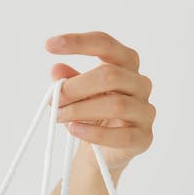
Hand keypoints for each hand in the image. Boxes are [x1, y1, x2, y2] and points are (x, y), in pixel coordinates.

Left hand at [44, 31, 155, 173]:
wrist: (102, 152)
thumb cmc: (92, 116)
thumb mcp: (77, 95)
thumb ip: (69, 81)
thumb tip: (56, 69)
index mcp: (125, 66)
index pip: (105, 44)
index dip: (78, 42)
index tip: (49, 45)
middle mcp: (140, 84)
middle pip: (111, 75)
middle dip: (76, 86)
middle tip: (54, 98)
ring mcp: (145, 111)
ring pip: (116, 104)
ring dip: (80, 110)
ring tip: (58, 116)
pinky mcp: (144, 138)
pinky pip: (122, 135)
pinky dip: (94, 133)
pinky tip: (74, 130)